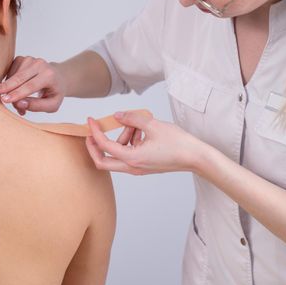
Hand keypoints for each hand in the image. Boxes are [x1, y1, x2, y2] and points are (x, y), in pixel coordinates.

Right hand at [0, 56, 66, 114]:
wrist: (58, 78)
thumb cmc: (54, 93)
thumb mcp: (52, 105)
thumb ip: (37, 106)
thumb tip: (19, 104)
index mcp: (49, 75)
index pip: (31, 85)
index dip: (17, 93)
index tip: (5, 99)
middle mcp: (40, 64)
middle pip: (20, 77)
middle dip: (6, 86)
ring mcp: (30, 59)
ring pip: (13, 75)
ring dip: (9, 89)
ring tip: (14, 102)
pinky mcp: (21, 59)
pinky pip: (10, 71)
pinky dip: (9, 82)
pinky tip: (13, 90)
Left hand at [85, 111, 201, 174]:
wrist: (195, 157)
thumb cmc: (178, 143)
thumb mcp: (153, 125)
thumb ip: (132, 118)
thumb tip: (117, 115)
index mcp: (132, 158)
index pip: (104, 146)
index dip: (95, 132)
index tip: (90, 121)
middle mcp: (132, 167)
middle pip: (103, 162)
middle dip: (95, 146)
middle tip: (93, 131)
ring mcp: (138, 168)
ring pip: (117, 155)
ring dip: (120, 138)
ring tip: (136, 124)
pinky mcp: (143, 166)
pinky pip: (128, 155)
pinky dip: (130, 142)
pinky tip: (142, 131)